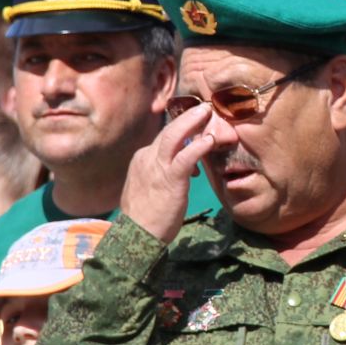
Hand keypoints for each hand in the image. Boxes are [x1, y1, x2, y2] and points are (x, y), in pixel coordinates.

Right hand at [118, 101, 218, 243]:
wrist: (136, 236)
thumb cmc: (145, 217)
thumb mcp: (149, 189)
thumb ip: (162, 174)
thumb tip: (182, 170)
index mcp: (142, 160)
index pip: (163, 137)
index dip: (181, 130)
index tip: (197, 125)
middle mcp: (147, 158)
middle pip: (168, 130)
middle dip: (187, 117)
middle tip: (203, 108)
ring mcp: (156, 167)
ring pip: (173, 136)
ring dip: (191, 121)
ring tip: (206, 112)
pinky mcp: (170, 179)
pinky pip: (185, 157)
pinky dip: (198, 146)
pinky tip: (209, 141)